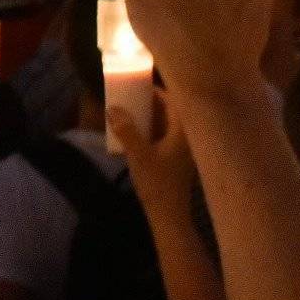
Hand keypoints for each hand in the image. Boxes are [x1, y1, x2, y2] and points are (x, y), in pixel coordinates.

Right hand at [104, 88, 194, 228]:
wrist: (168, 215)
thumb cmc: (157, 183)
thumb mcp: (138, 155)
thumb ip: (126, 130)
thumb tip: (113, 108)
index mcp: (182, 132)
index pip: (174, 102)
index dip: (157, 91)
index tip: (140, 84)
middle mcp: (186, 138)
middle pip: (170, 112)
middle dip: (151, 103)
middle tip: (131, 96)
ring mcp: (182, 150)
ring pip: (166, 126)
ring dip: (150, 118)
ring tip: (130, 112)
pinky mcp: (175, 161)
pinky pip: (164, 138)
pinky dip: (151, 132)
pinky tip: (135, 134)